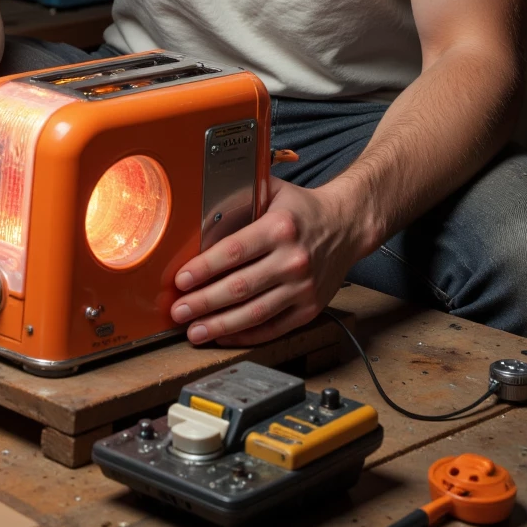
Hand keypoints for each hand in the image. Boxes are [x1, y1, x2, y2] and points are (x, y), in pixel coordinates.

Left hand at [170, 176, 362, 344]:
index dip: (205, 269)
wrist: (348, 225)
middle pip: (240, 287)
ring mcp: (303, 287)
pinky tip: (224, 335)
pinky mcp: (309, 308)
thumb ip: (241, 197)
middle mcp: (293, 259)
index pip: (234, 252)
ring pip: (255, 313)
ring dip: (220, 325)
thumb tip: (201, 211)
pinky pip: (273, 328)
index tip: (182, 280)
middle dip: (204, 302)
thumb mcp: (273, 191)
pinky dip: (246, 335)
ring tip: (195, 331)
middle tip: (179, 311)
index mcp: (280, 227)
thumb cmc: (303, 210)